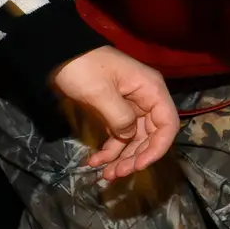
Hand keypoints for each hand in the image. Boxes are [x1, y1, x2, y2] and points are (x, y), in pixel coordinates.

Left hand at [49, 46, 178, 181]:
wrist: (62, 54)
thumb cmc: (83, 69)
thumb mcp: (100, 93)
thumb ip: (119, 117)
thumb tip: (129, 137)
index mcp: (151, 90)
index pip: (167, 124)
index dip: (157, 148)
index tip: (138, 165)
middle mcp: (147, 99)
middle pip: (151, 135)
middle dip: (136, 157)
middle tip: (115, 174)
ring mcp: (132, 106)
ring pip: (135, 139)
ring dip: (122, 158)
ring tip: (104, 174)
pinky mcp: (116, 111)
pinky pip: (119, 135)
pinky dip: (109, 150)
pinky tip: (94, 161)